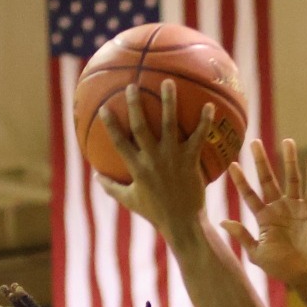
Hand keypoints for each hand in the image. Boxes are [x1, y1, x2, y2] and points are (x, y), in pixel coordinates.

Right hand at [98, 80, 213, 238]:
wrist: (183, 223)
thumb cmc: (155, 212)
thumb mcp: (130, 200)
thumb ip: (112, 187)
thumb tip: (95, 175)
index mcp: (137, 168)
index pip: (119, 142)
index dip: (111, 124)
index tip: (104, 107)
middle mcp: (153, 160)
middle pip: (141, 127)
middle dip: (135, 105)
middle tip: (132, 85)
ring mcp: (173, 158)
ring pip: (170, 125)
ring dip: (169, 103)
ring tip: (169, 83)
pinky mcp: (191, 161)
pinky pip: (199, 137)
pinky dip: (205, 122)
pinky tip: (210, 105)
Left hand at [224, 139, 306, 284]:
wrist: (306, 276)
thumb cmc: (281, 268)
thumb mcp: (257, 253)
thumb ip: (242, 236)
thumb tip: (222, 222)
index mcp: (264, 218)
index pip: (249, 194)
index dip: (241, 180)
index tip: (232, 165)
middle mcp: (279, 208)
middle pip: (268, 179)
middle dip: (261, 161)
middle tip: (254, 142)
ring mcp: (296, 208)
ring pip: (291, 179)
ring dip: (289, 161)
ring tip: (287, 142)